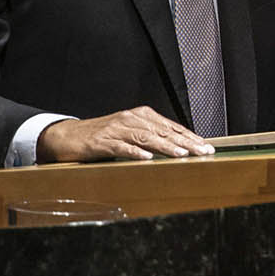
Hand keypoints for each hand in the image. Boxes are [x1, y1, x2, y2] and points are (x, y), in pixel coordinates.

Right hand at [37, 106, 215, 161]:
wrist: (67, 136)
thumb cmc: (102, 137)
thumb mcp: (129, 134)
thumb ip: (150, 138)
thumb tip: (179, 148)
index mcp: (140, 116)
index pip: (170, 127)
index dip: (189, 136)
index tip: (206, 146)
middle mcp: (130, 119)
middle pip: (162, 131)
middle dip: (185, 142)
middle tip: (203, 152)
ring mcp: (116, 129)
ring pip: (145, 138)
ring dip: (165, 147)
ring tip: (182, 154)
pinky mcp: (101, 142)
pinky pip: (121, 147)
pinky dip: (135, 152)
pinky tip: (147, 159)